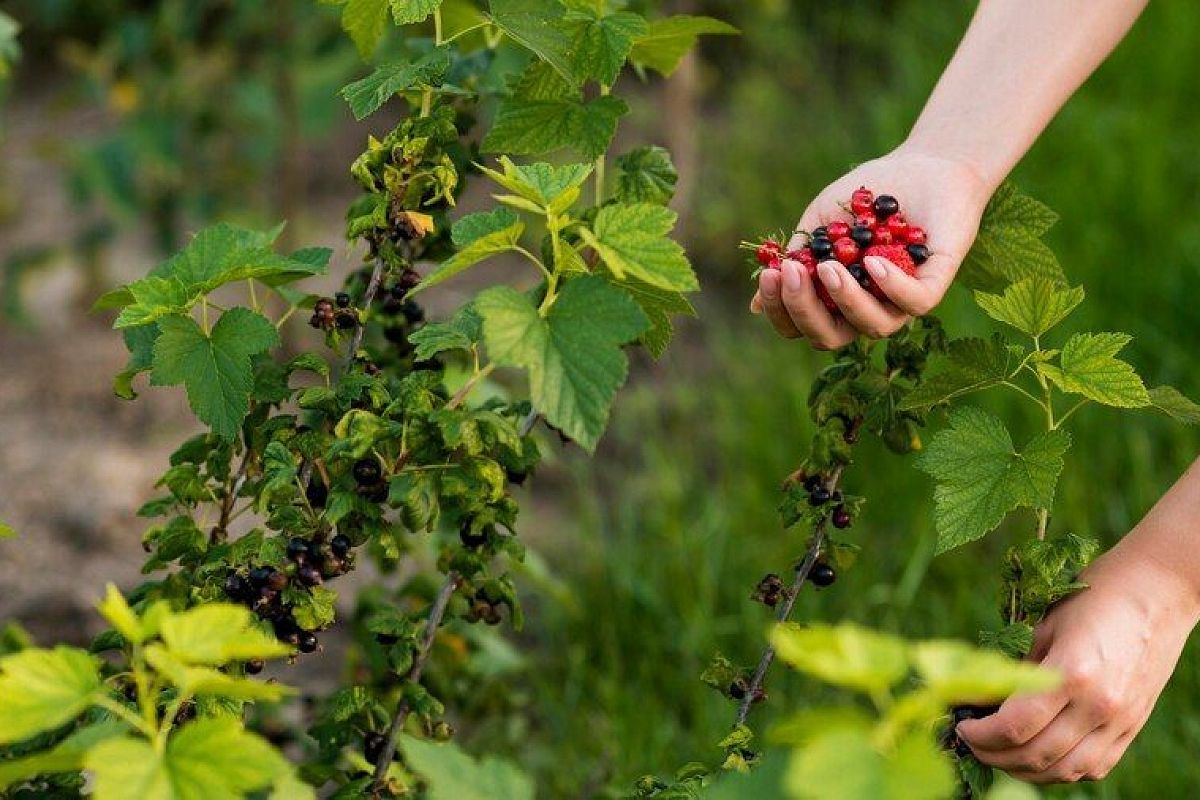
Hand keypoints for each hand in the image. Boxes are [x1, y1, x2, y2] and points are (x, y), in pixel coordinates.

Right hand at [751, 145, 990, 348]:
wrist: (918, 165)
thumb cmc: (863, 197)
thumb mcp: (819, 225)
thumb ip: (795, 260)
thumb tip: (755, 305)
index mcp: (835, 301)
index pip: (802, 326)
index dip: (780, 311)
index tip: (770, 276)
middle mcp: (867, 309)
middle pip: (830, 337)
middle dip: (804, 310)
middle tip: (792, 273)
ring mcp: (901, 301)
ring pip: (872, 327)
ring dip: (845, 299)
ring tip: (830, 265)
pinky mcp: (934, 284)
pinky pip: (914, 303)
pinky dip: (890, 286)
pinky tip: (871, 261)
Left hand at [957, 544, 1199, 782]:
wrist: (1156, 591)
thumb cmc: (1092, 598)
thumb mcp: (1044, 626)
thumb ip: (1016, 669)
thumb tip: (979, 701)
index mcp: (1072, 674)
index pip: (1014, 726)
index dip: (980, 734)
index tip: (960, 725)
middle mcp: (1098, 705)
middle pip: (1035, 755)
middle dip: (993, 754)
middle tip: (971, 741)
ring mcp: (1120, 721)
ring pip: (1064, 770)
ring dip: (1023, 769)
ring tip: (998, 753)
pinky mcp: (1132, 728)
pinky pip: (1092, 767)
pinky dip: (1059, 769)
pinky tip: (1036, 756)